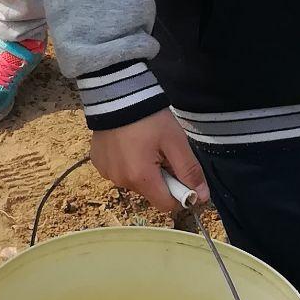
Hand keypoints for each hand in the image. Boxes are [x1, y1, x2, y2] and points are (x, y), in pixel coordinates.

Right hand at [90, 109, 208, 215]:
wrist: (117, 93)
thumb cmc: (150, 118)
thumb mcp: (176, 142)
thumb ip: (190, 171)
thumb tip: (202, 197)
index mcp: (141, 178)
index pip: (167, 205)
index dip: (178, 192)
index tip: (178, 170)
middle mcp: (121, 181)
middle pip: (151, 193)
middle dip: (160, 178)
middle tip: (161, 151)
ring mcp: (107, 173)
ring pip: (134, 183)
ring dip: (142, 170)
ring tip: (142, 143)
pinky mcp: (98, 163)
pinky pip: (118, 172)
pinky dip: (126, 163)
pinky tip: (126, 143)